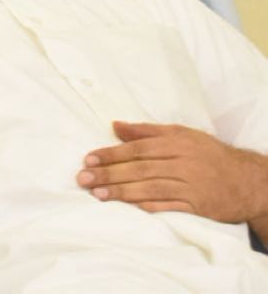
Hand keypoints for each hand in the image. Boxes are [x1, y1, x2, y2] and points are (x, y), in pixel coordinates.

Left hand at [76, 121, 267, 222]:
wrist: (248, 181)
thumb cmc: (209, 154)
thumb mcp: (182, 134)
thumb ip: (147, 131)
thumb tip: (115, 125)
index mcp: (177, 143)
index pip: (138, 148)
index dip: (112, 154)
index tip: (89, 159)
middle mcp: (184, 163)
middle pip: (141, 169)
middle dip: (110, 174)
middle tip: (84, 179)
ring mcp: (191, 186)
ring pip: (151, 188)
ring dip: (122, 192)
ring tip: (98, 194)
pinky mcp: (198, 207)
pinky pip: (169, 207)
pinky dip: (147, 207)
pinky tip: (128, 207)